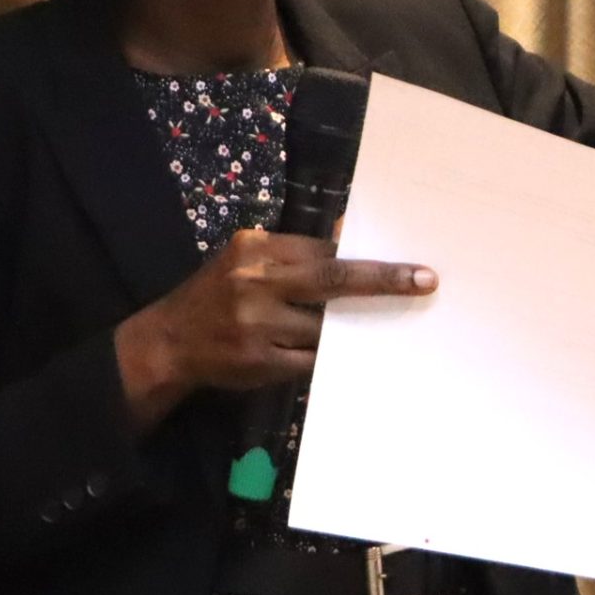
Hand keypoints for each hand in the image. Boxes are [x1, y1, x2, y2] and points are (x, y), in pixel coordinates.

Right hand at [112, 229, 436, 429]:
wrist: (169, 342)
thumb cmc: (218, 295)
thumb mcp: (249, 260)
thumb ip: (295, 253)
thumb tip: (349, 234)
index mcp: (256, 248)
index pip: (324, 251)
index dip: (367, 260)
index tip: (409, 265)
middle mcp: (255, 281)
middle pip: (333, 280)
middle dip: (383, 281)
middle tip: (424, 281)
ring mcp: (256, 323)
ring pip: (326, 327)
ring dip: (356, 328)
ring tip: (382, 327)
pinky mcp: (258, 360)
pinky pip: (311, 359)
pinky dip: (332, 357)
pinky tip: (350, 356)